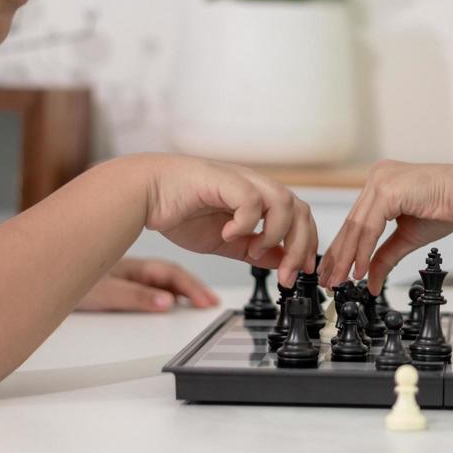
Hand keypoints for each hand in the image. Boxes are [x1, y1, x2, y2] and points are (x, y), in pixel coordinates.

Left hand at [75, 257, 219, 311]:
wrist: (38, 271)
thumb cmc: (64, 275)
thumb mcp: (104, 291)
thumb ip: (136, 297)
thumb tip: (167, 303)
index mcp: (133, 267)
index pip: (171, 275)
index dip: (192, 288)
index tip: (208, 302)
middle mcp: (132, 269)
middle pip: (170, 276)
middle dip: (193, 288)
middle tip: (211, 303)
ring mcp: (125, 275)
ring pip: (160, 281)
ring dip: (181, 289)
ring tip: (198, 301)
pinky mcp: (116, 282)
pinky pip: (149, 285)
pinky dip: (165, 291)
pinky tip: (168, 299)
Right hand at [144, 156, 317, 285]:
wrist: (145, 192)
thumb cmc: (180, 210)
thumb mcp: (226, 241)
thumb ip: (253, 250)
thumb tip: (280, 262)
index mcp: (259, 199)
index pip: (300, 217)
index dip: (306, 245)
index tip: (301, 272)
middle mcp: (255, 186)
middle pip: (299, 210)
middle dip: (299, 246)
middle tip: (287, 273)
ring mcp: (241, 180)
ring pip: (283, 202)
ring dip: (275, 234)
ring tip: (253, 249)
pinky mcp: (224, 179)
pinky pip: (251, 200)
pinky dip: (246, 222)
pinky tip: (229, 234)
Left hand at [320, 159, 452, 290]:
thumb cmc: (447, 206)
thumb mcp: (408, 237)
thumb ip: (385, 256)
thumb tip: (371, 281)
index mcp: (380, 184)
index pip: (355, 221)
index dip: (343, 250)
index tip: (335, 272)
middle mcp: (376, 178)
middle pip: (351, 224)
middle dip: (338, 256)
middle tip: (329, 281)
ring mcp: (380, 181)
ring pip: (356, 226)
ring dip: (346, 257)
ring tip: (339, 280)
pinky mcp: (387, 189)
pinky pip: (369, 227)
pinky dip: (362, 251)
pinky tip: (359, 270)